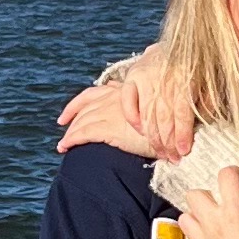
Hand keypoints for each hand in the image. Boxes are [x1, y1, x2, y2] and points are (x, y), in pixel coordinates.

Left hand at [56, 44, 198, 156]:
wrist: (175, 128)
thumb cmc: (173, 118)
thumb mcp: (160, 110)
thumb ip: (149, 110)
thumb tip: (146, 117)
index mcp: (125, 92)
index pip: (97, 93)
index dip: (81, 102)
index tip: (71, 112)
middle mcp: (114, 99)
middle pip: (85, 106)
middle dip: (72, 116)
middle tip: (63, 125)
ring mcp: (110, 112)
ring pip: (82, 121)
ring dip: (70, 132)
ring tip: (63, 143)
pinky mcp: (109, 129)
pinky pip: (83, 134)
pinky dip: (71, 140)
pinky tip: (65, 146)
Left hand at [175, 168, 238, 238]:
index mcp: (235, 210)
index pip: (225, 176)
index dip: (232, 174)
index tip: (238, 181)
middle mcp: (214, 223)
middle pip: (194, 195)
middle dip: (208, 195)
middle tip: (221, 204)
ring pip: (185, 218)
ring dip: (197, 217)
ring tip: (212, 223)